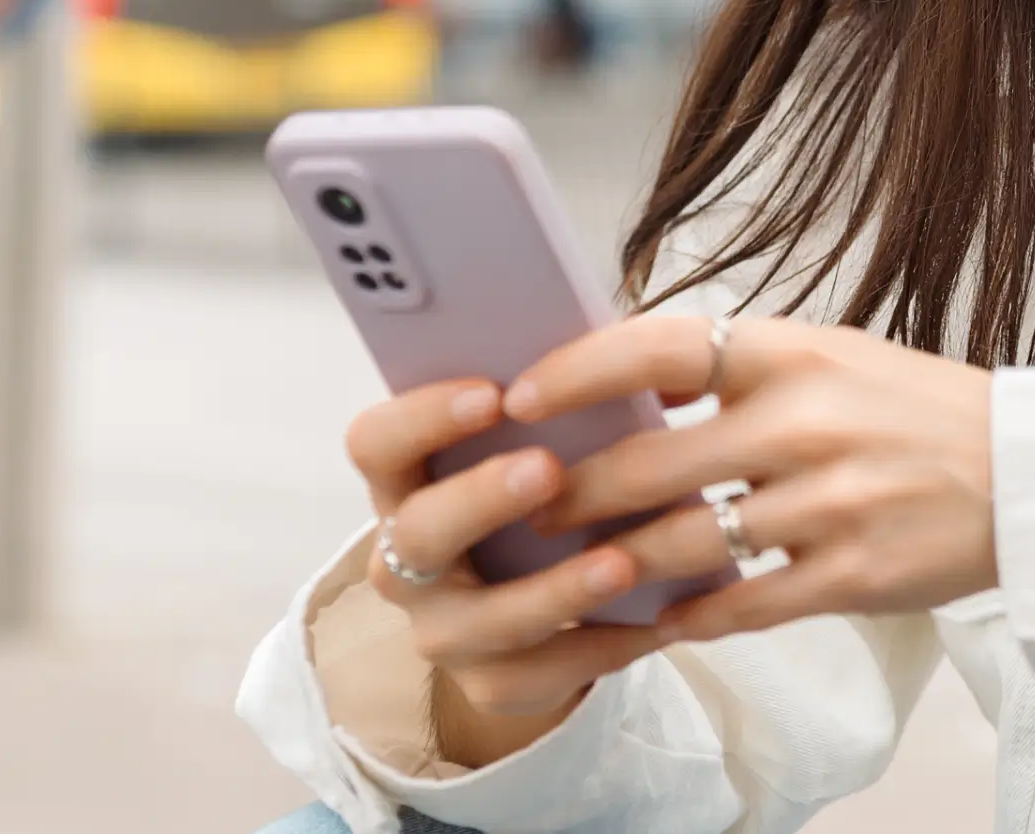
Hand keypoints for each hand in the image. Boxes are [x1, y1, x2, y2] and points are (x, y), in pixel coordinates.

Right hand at [340, 381, 665, 767]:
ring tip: (623, 562)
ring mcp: (440, 630)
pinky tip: (660, 621)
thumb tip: (611, 349)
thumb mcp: (532, 447)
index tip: (492, 392)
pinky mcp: (489, 683)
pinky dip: (604, 644)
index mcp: (404, 483)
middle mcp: (403, 560)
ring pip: (485, 619)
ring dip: (556, 588)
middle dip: (481, 499)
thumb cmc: (540, 494)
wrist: (537, 606)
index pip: (374, 443)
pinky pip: (544, 673)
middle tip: (549, 468)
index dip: (421, 417)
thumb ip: (547, 408)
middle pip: (416, 532)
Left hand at [509, 314, 997, 645]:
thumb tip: (621, 379)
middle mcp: (806, 423)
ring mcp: (829, 504)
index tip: (518, 398)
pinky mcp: (852, 575)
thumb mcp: (831, 357)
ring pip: (682, 545)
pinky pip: (740, 605)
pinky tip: (661, 617)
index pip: (656, 348)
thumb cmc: (915, 410)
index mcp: (794, 352)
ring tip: (575, 570)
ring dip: (616, 564)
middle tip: (523, 508)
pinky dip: (690, 616)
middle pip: (648, 465)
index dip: (576, 373)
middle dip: (571, 494)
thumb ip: (736, 369)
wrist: (1030, 472)